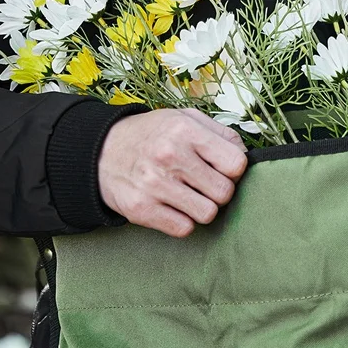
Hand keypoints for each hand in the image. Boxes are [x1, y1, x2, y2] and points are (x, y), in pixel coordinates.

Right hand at [98, 108, 247, 237]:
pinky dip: (183, 221)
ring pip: (207, 214)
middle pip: (224, 192)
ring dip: (202, 207)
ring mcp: (154, 184)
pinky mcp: (141, 209)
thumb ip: (219, 133)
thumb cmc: (152, 134)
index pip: (236, 163)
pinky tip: (173, 206)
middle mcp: (170, 156)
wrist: (101, 151)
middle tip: (204, 184)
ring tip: (189, 194)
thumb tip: (246, 155)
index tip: (223, 169)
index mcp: (185, 130)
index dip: (234, 170)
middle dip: (219, 191)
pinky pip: (184, 229)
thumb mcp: (184, 118)